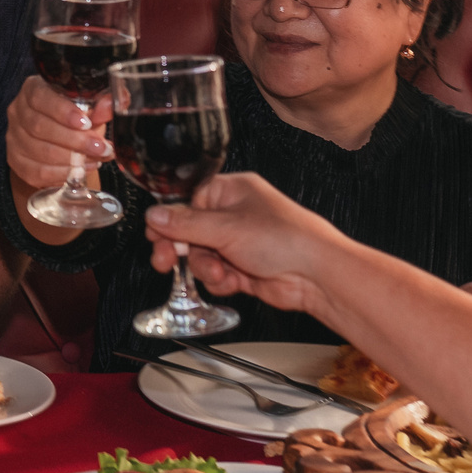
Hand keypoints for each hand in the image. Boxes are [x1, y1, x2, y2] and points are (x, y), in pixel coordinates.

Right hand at [6, 76, 111, 193]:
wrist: (62, 137)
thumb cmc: (75, 117)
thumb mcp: (89, 107)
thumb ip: (100, 106)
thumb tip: (110, 105)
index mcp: (32, 89)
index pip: (40, 98)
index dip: (63, 111)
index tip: (87, 123)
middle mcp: (18, 111)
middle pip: (39, 126)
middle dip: (74, 140)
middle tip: (100, 147)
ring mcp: (13, 137)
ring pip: (39, 151)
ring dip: (71, 159)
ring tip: (95, 160)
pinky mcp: (16, 160)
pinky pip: (36, 172)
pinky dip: (61, 174)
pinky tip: (80, 171)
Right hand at [142, 172, 353, 315]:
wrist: (316, 274)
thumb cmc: (286, 238)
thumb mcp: (226, 228)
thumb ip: (185, 223)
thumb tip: (155, 215)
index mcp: (231, 192)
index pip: (187, 202)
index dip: (170, 221)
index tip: (158, 236)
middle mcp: (235, 215)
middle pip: (190, 232)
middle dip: (181, 249)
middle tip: (167, 260)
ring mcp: (239, 243)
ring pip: (201, 256)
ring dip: (204, 267)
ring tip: (219, 271)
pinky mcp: (243, 268)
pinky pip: (216, 274)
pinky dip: (219, 280)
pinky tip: (231, 280)